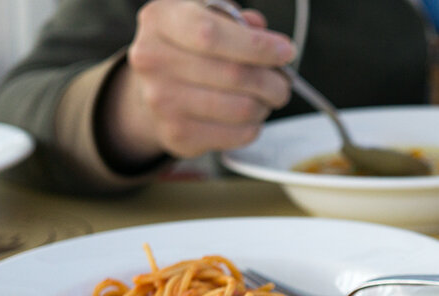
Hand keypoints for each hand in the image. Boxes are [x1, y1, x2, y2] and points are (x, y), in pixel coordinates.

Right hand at [98, 0, 295, 167]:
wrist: (153, 89)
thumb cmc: (186, 49)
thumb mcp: (203, 16)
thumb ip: (234, 20)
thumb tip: (263, 35)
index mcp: (160, 20)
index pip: (212, 34)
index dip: (257, 45)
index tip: (285, 52)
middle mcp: (153, 60)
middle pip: (234, 75)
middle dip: (272, 80)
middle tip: (282, 82)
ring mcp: (162, 101)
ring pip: (241, 108)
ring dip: (265, 105)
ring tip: (265, 98)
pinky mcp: (178, 135)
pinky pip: (237, 134)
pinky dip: (254, 126)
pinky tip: (248, 116)